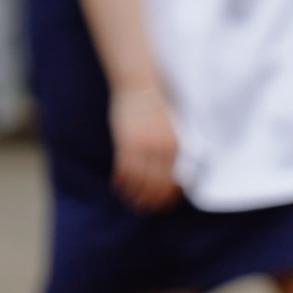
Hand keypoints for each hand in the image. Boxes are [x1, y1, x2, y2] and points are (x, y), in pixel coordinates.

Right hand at [109, 85, 180, 209]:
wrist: (140, 86)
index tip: (162, 206)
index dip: (167, 198)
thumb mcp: (171, 130)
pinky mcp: (126, 143)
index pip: (173, 182)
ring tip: (129, 199)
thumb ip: (170, 150)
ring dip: (133, 194)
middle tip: (143, 207)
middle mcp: (162, 149)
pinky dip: (121, 181)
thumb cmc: (156, 106)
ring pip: (138, 181)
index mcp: (176, 147)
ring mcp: (144, 147)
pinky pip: (124, 169)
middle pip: (156, 185)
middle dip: (150, 200)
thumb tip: (171, 173)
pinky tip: (117, 185)